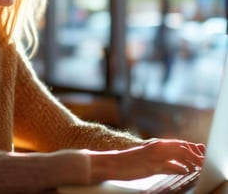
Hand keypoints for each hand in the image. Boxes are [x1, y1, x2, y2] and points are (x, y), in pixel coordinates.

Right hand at [88, 139, 204, 182]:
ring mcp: (155, 156)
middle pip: (182, 147)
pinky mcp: (151, 166)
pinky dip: (180, 168)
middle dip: (195, 153)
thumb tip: (176, 166)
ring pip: (180, 154)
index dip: (191, 148)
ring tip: (198, 167)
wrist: (113, 162)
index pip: (179, 143)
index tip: (199, 154)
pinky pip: (171, 165)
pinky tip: (184, 171)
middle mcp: (157, 147)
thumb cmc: (129, 161)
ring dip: (192, 160)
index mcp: (156, 144)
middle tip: (201, 161)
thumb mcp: (147, 157)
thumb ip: (161, 159)